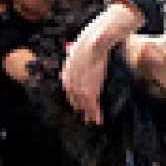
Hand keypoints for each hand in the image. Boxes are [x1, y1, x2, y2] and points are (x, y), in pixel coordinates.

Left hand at [60, 1, 140, 124]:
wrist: (94, 44)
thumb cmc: (89, 43)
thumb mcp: (77, 50)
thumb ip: (76, 58)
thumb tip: (77, 57)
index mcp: (66, 75)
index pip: (70, 92)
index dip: (75, 101)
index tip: (80, 107)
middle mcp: (70, 85)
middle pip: (76, 101)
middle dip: (82, 110)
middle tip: (87, 118)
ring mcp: (79, 89)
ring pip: (84, 106)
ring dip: (90, 115)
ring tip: (94, 122)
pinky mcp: (89, 92)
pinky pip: (93, 106)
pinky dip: (96, 115)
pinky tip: (99, 121)